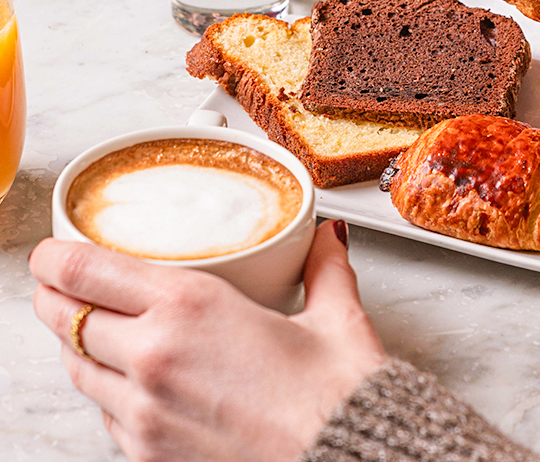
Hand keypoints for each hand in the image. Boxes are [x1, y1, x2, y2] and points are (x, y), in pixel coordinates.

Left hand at [31, 221, 384, 461]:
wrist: (346, 459)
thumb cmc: (338, 397)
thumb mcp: (336, 318)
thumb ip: (325, 270)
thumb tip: (329, 241)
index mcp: (190, 308)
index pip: (86, 273)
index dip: (56, 257)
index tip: (53, 250)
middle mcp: (154, 357)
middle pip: (66, 319)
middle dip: (56, 298)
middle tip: (60, 285)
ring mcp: (144, 412)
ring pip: (78, 369)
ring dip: (79, 346)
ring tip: (93, 330)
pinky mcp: (148, 453)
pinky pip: (106, 414)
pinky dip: (109, 393)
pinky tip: (132, 382)